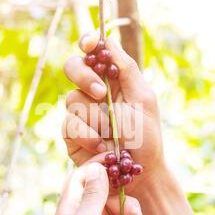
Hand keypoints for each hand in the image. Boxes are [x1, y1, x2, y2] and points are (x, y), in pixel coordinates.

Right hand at [62, 31, 165, 198]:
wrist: (137, 174)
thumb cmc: (146, 137)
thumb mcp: (144, 99)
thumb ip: (127, 69)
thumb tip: (106, 40)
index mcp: (112, 79)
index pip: (94, 53)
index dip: (88, 43)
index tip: (89, 44)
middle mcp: (93, 93)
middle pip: (73, 68)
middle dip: (84, 77)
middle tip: (101, 94)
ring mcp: (80, 113)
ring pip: (71, 99)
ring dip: (94, 117)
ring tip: (111, 134)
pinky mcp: (71, 134)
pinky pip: (68, 125)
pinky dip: (86, 135)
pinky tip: (101, 147)